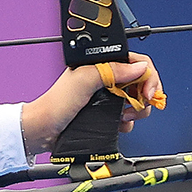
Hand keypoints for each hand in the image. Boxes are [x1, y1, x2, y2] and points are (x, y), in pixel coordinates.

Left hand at [20, 51, 162, 155]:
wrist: (44, 130)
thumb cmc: (55, 103)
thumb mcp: (84, 80)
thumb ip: (111, 70)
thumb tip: (139, 67)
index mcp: (100, 64)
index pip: (135, 61)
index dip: (147, 75)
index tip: (148, 91)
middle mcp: (105, 78)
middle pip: (140, 81)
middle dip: (145, 94)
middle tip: (139, 104)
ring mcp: (106, 96)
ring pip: (137, 99)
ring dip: (137, 109)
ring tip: (125, 115)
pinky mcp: (106, 112)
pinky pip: (128, 115)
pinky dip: (128, 121)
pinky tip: (120, 123)